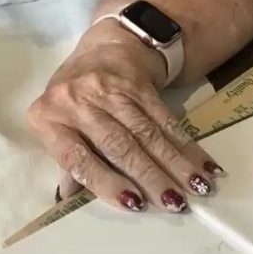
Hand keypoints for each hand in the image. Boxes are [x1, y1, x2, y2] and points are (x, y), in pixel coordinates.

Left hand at [27, 20, 222, 212]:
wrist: (103, 48)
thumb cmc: (73, 99)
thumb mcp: (57, 126)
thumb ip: (67, 164)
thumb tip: (73, 201)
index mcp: (48, 118)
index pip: (76, 157)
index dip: (105, 181)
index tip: (134, 204)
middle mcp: (77, 101)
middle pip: (118, 145)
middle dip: (150, 176)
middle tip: (175, 204)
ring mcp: (110, 90)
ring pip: (147, 133)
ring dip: (175, 164)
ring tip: (197, 188)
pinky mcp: (139, 84)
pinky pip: (165, 119)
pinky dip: (187, 145)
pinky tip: (204, 165)